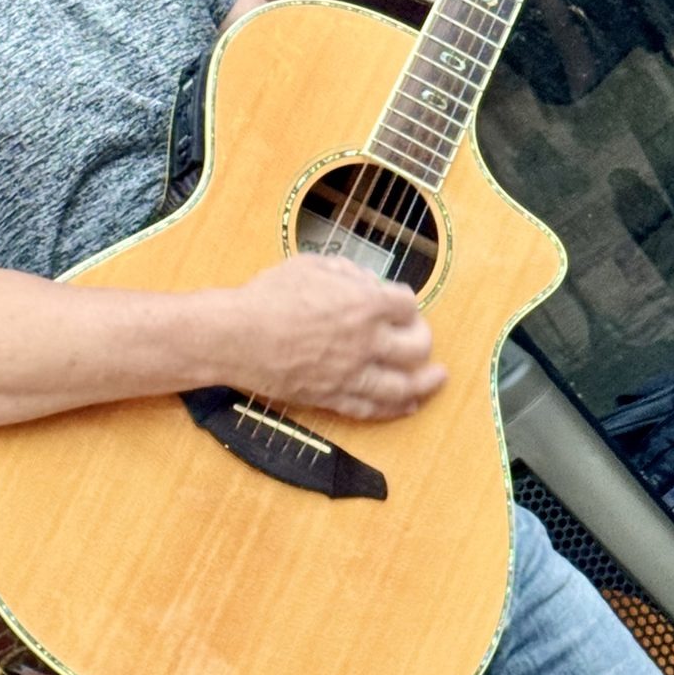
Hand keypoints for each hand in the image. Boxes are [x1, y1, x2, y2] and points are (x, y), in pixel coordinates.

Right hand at [222, 253, 446, 420]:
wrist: (235, 336)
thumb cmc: (266, 297)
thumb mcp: (310, 266)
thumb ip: (345, 273)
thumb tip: (364, 281)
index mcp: (363, 303)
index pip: (407, 304)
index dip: (407, 303)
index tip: (401, 304)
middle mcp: (366, 341)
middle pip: (417, 346)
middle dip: (424, 340)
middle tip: (421, 338)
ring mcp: (351, 373)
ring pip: (403, 385)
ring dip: (426, 382)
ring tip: (437, 378)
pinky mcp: (333, 397)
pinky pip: (372, 407)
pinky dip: (394, 408)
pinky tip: (407, 405)